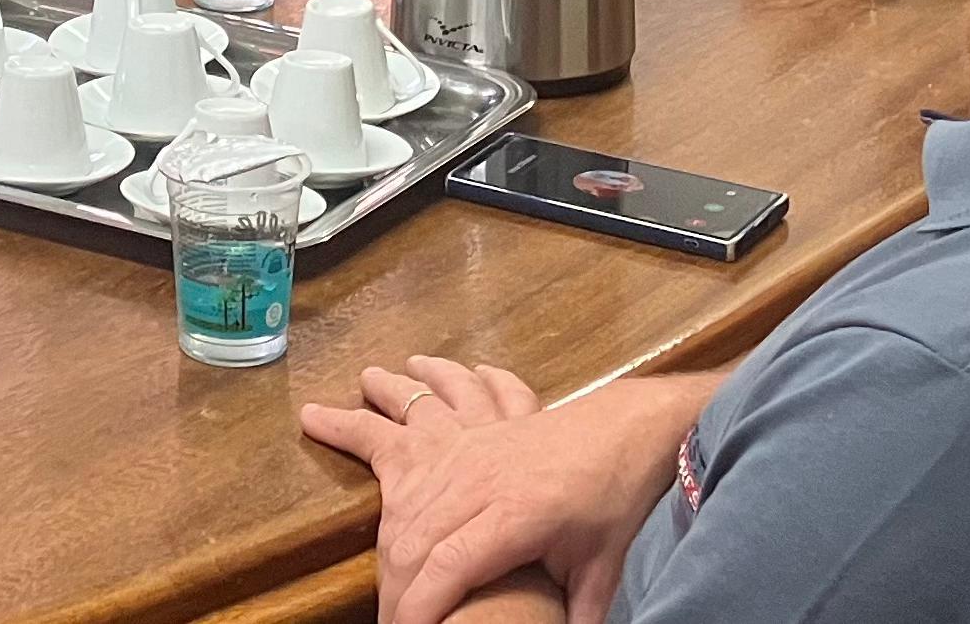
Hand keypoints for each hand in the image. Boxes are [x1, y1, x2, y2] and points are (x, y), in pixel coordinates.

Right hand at [303, 358, 686, 623]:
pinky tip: (417, 370)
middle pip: (411, 520)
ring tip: (329, 408)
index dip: (418, 607)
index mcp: (509, 514)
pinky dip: (425, 383)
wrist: (641, 433)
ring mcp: (482, 437)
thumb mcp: (601, 568)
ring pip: (415, 428)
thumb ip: (575, 611)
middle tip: (379, 602)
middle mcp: (482, 472)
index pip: (444, 568)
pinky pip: (448, 395)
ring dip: (375, 417)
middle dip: (388, 568)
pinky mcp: (491, 419)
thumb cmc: (619, 501)